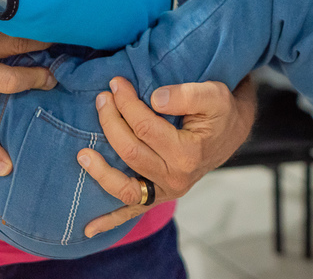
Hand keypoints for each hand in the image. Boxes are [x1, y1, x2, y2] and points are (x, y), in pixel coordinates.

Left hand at [76, 76, 255, 237]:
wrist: (230, 133)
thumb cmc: (221, 112)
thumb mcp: (214, 94)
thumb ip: (187, 94)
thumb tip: (154, 98)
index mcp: (189, 152)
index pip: (145, 127)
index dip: (127, 103)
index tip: (116, 84)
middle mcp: (177, 177)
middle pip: (130, 151)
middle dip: (110, 121)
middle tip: (102, 98)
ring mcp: (166, 191)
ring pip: (125, 187)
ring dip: (100, 171)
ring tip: (82, 154)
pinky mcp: (159, 197)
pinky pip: (132, 212)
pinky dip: (110, 221)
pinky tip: (88, 228)